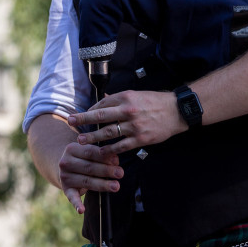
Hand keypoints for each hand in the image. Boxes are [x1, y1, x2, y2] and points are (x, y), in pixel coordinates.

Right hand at [57, 141, 121, 213]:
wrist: (65, 166)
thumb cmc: (83, 157)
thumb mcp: (88, 151)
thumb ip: (100, 153)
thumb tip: (115, 160)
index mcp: (71, 149)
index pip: (90, 152)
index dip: (104, 157)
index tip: (117, 161)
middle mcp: (65, 162)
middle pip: (89, 167)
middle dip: (106, 170)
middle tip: (120, 173)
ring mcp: (65, 177)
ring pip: (86, 181)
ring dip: (102, 185)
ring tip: (116, 186)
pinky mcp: (66, 189)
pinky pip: (72, 197)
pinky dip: (76, 204)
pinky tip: (82, 210)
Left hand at [68, 89, 186, 155]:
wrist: (177, 111)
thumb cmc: (155, 102)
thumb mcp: (136, 94)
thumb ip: (119, 99)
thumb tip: (104, 100)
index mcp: (126, 97)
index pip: (102, 104)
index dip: (89, 111)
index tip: (80, 116)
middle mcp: (127, 111)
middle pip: (100, 116)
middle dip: (83, 120)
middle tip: (70, 122)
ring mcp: (134, 126)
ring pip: (108, 133)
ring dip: (92, 137)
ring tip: (81, 140)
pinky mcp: (141, 139)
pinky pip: (121, 146)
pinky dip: (110, 150)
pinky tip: (101, 152)